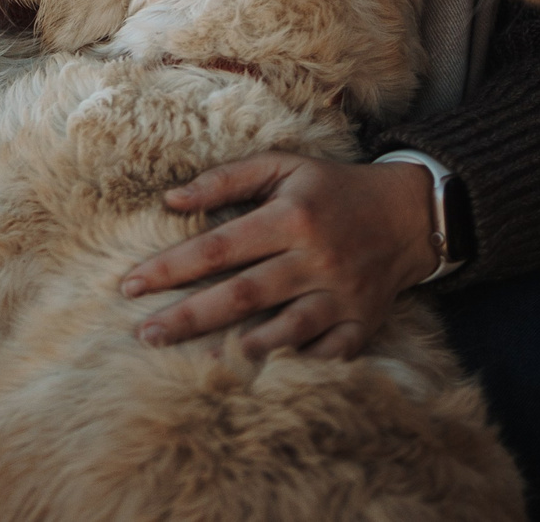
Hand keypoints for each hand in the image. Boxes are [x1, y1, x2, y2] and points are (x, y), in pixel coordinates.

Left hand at [119, 152, 440, 359]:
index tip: (130, 286)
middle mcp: (316, 258)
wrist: (408, 214)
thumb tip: (171, 199)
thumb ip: (226, 179)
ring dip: (240, 348)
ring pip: (286, 330)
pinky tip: (261, 372)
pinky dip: (297, 365)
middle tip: (145, 335)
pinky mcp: (363, 324)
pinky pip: (328, 354)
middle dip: (189, 317)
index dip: (170, 267)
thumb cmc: (332, 188)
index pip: (218, 247)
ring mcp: (343, 295)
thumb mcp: (283, 166)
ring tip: (195, 362)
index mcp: (291, 217)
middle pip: (243, 295)